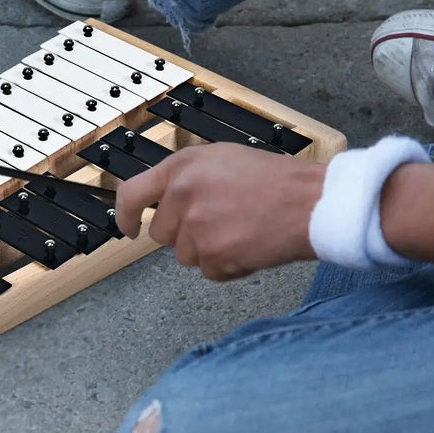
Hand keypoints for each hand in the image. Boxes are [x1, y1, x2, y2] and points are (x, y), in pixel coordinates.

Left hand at [115, 143, 324, 280]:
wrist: (310, 202)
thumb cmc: (276, 180)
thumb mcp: (222, 160)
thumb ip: (187, 178)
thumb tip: (166, 198)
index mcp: (182, 166)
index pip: (131, 194)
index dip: (124, 215)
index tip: (127, 227)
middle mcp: (183, 193)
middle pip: (161, 233)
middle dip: (184, 235)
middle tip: (218, 223)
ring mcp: (195, 225)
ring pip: (185, 255)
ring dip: (208, 250)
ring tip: (239, 230)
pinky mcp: (211, 253)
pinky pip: (208, 272)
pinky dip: (226, 267)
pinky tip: (247, 245)